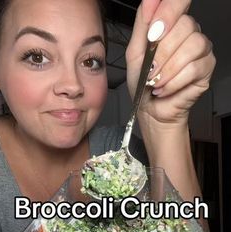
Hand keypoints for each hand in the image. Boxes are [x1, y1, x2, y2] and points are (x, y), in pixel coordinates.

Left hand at [126, 0, 215, 124]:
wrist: (150, 110)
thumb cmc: (143, 83)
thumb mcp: (135, 52)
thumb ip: (142, 25)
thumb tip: (148, 3)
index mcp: (171, 23)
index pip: (178, 1)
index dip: (168, 11)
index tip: (153, 31)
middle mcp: (189, 32)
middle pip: (185, 25)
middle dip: (161, 52)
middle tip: (150, 70)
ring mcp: (201, 49)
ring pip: (192, 46)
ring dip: (168, 68)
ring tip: (156, 81)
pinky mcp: (206, 68)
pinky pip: (194, 68)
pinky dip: (174, 81)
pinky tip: (165, 88)